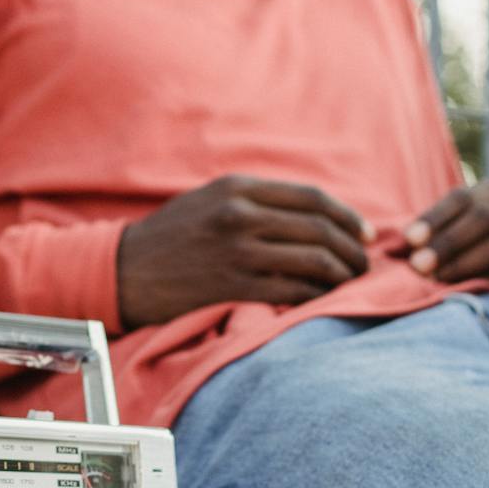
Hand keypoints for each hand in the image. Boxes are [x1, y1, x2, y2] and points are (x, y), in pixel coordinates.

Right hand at [117, 175, 374, 328]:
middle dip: (352, 249)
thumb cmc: (172, 234)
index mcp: (239, 187)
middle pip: (320, 229)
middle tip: (364, 264)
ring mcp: (238, 252)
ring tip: (350, 283)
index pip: (313, 198)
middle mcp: (241, 215)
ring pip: (313, 261)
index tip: (365, 233)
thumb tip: (314, 212)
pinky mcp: (234, 287)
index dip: (347, 216)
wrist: (123, 270)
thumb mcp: (210, 198)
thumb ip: (257, 199)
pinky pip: (293, 291)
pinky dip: (316, 296)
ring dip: (341, 275)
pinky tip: (323, 300)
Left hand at [403, 180, 488, 290]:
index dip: (434, 218)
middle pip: (483, 219)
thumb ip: (421, 235)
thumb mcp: (443, 232)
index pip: (462, 198)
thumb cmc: (458, 248)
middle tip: (417, 266)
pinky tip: (456, 291)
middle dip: (446, 243)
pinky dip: (480, 282)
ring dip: (461, 263)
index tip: (408, 240)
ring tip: (433, 279)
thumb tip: (389, 248)